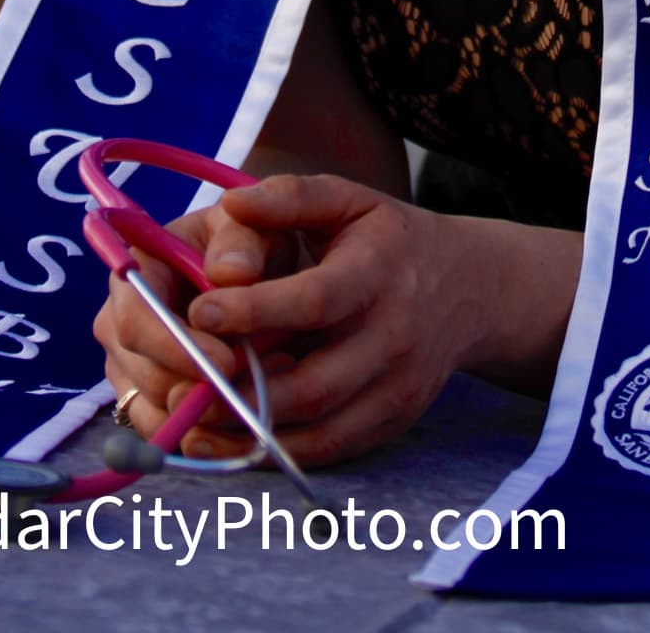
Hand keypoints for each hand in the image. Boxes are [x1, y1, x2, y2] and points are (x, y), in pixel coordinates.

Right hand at [92, 203, 295, 447]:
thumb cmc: (245, 244)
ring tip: (264, 391)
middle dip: (199, 385)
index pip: (136, 320)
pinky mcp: (144, 400)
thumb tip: (229, 274)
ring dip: (207, 412)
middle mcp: (117, 324)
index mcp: (134, 273)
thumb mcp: (251, 226)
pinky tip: (246, 409)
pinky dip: (205, 431)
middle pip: (144, 374)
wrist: (254, 272)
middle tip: (257, 383)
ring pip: (155, 411)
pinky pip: (165, 432)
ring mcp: (127, 367)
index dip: (177, 347)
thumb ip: (242, 241)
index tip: (227, 361)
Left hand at [173, 173, 486, 468]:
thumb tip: (231, 205)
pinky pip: (328, 450)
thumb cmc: (389, 239)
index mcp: (379, 273)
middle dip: (242, 391)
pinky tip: (230, 439)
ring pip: (317, 428)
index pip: (315, 300)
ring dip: (250, 430)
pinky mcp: (392, 422)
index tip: (200, 310)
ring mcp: (397, 388)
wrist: (470, 289)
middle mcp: (394, 336)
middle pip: (314, 382)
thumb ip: (290, 197)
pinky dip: (276, 452)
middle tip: (179, 383)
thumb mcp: (348, 200)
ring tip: (190, 418)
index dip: (255, 310)